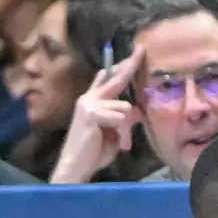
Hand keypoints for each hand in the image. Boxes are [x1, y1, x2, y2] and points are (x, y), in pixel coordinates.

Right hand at [48, 46, 143, 184]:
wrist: (76, 166)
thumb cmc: (94, 153)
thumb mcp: (114, 134)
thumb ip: (123, 120)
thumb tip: (137, 110)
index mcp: (92, 101)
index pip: (107, 78)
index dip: (120, 67)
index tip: (134, 54)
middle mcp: (88, 98)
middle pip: (115, 79)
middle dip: (129, 65)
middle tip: (141, 50)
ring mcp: (88, 104)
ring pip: (124, 108)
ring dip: (127, 130)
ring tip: (122, 144)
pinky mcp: (91, 113)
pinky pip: (119, 117)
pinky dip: (123, 134)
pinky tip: (119, 145)